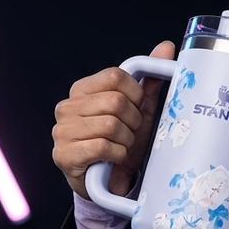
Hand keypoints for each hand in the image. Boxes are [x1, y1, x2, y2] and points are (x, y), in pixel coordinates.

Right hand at [52, 39, 176, 199]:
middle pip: (116, 102)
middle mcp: (66, 107)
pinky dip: (117, 155)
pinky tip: (114, 159)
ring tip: (123, 147)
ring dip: (127, 140)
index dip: (135, 93)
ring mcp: (62, 131)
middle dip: (134, 121)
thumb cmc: (122, 142)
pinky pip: (102, 147)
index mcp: (82, 90)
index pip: (114, 76)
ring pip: (111, 125)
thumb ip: (150, 79)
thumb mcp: (139, 110)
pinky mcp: (63, 154)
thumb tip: (167, 46)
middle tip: (132, 133)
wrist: (110, 182)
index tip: (138, 109)